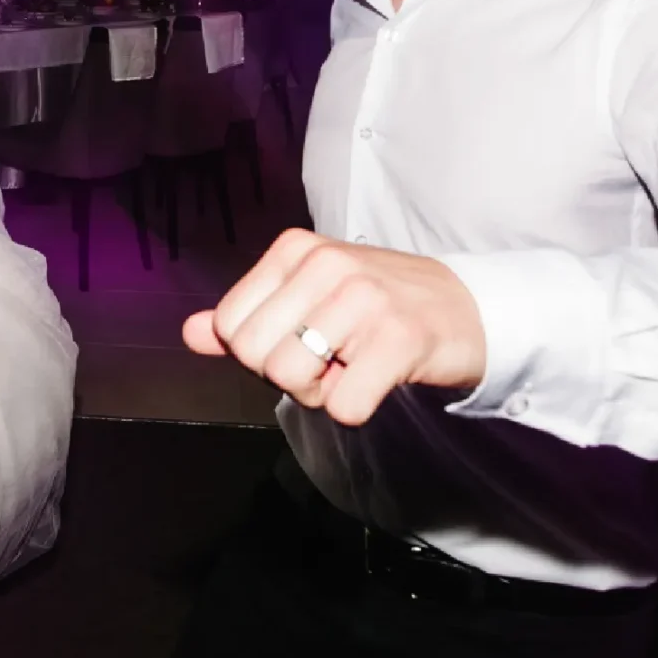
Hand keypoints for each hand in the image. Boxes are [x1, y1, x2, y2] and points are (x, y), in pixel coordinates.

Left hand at [184, 229, 484, 425]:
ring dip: (321, 392)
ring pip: (291, 379)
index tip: (301, 341)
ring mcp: (364, 299)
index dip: (258, 352)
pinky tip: (378, 379)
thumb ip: (248, 316)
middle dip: (286, 375)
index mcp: (294, 249)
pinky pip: (343, 405)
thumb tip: (191, 333)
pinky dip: (355, 407)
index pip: (228, 326)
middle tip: (331, 360)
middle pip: (254, 356)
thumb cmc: (377, 305)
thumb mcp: (307, 295)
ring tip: (353, 366)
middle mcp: (326, 265)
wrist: (466, 308)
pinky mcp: (399, 340)